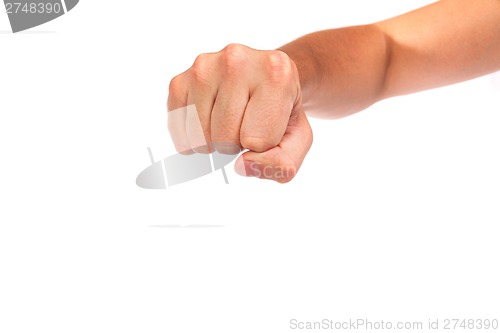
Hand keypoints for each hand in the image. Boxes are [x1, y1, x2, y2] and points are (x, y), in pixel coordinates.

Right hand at [167, 44, 311, 182]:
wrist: (264, 80)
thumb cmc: (281, 112)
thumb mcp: (298, 139)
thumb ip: (282, 164)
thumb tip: (241, 167)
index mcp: (276, 72)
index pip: (259, 141)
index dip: (264, 146)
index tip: (268, 124)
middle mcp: (237, 60)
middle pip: (225, 139)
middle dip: (237, 145)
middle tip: (246, 124)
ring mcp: (204, 67)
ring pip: (200, 137)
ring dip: (215, 143)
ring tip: (229, 122)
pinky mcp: (180, 80)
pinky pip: (178, 130)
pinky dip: (192, 140)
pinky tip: (208, 125)